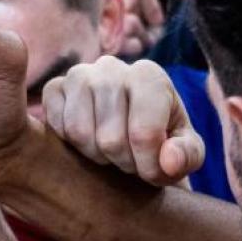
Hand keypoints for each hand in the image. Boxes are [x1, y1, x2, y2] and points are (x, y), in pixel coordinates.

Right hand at [38, 56, 204, 185]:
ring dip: (96, 157)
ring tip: (111, 154)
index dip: (149, 166)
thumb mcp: (187, 151)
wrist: (129, 130)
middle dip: (123, 163)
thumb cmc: (162, 140)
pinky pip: (56, 127)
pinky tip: (88, 143)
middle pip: (110, 138)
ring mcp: (78, 74)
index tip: (155, 174)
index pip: (143, 133)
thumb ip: (188, 156)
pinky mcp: (53, 88)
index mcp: (149, 75)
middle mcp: (111, 66)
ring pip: (80, 134)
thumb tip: (168, 161)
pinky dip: (70, 145)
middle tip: (131, 163)